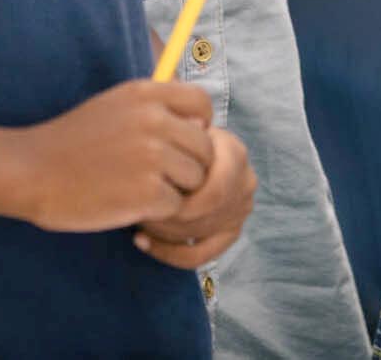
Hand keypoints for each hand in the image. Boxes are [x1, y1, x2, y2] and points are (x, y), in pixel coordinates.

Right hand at [14, 80, 213, 232]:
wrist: (29, 172)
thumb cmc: (72, 142)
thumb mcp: (115, 106)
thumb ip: (158, 110)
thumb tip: (203, 128)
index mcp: (146, 94)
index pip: (202, 103)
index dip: (199, 125)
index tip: (182, 142)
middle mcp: (154, 121)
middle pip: (204, 147)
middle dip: (187, 165)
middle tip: (156, 176)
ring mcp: (152, 157)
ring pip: (195, 178)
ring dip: (174, 189)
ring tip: (140, 189)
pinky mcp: (147, 193)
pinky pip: (176, 205)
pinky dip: (157, 211)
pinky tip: (130, 204)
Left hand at [134, 125, 256, 268]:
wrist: (189, 147)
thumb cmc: (177, 136)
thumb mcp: (178, 126)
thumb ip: (182, 131)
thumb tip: (189, 131)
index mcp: (235, 154)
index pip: (213, 194)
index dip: (178, 204)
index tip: (146, 196)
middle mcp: (245, 183)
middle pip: (205, 217)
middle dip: (166, 218)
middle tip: (136, 211)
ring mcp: (241, 209)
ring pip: (200, 234)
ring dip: (163, 232)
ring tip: (137, 220)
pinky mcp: (231, 230)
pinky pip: (202, 255)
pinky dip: (169, 253)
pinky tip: (141, 241)